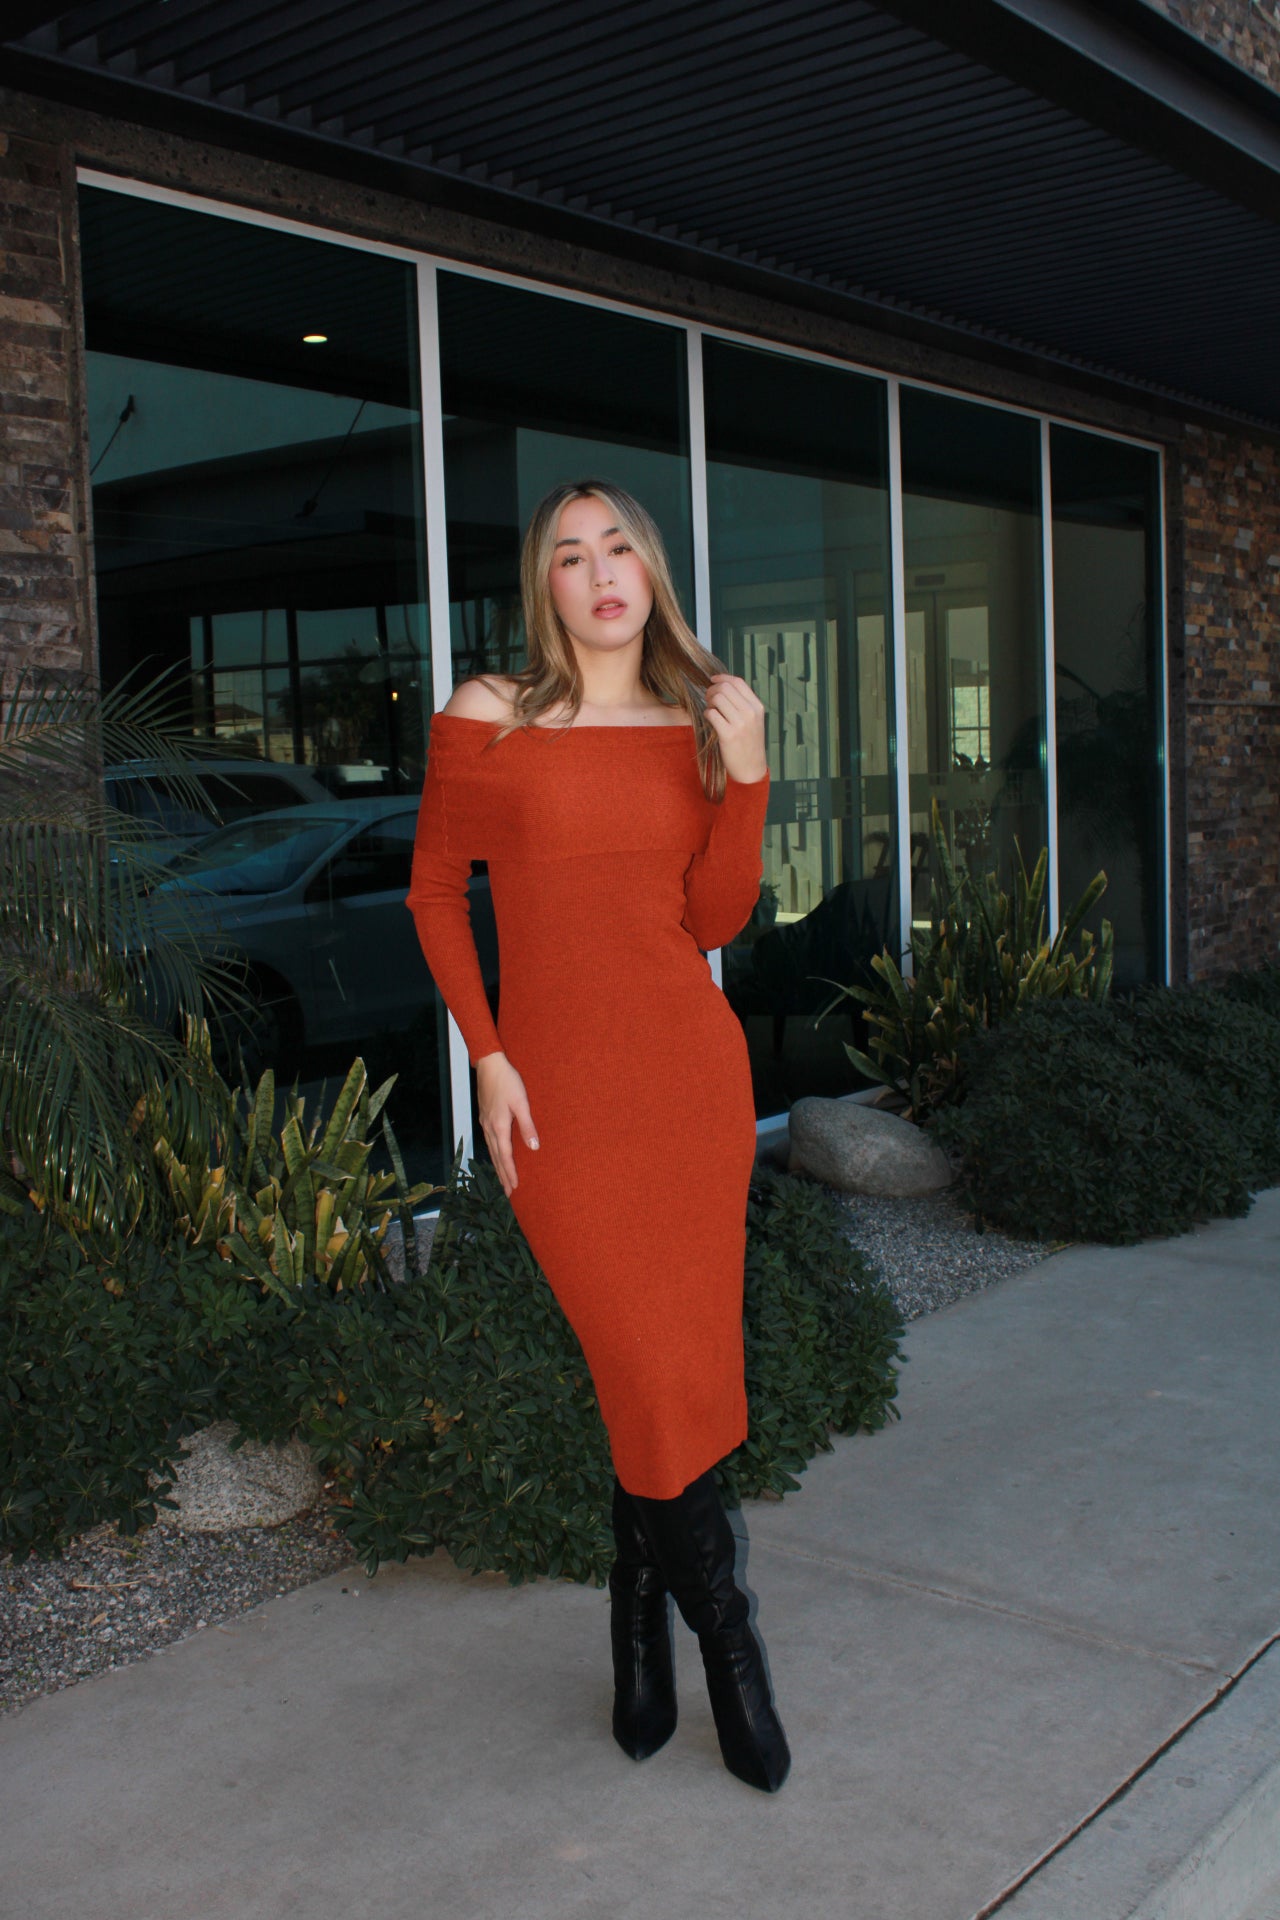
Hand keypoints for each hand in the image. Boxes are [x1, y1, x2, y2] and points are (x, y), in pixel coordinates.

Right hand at [475, 1051, 538, 1196]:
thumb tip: (534, 1147)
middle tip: (509, 1193)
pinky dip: (494, 1154)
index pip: (505, 1157)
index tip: (515, 1188)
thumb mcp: (521, 1102)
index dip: (510, 1173)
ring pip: (492, 1151)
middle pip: (497, 1158)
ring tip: (503, 1180)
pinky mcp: (485, 1118)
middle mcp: (490, 1128)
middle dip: (503, 1176)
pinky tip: (497, 1156)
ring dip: (498, 1167)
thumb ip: (527, 1125)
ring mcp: (485, 1123)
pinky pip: (490, 1142)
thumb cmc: (507, 1081)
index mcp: (499, 1127)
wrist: (489, 1065)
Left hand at [703, 674, 767, 784]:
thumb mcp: (753, 720)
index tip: (712, 680)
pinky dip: (707, 714)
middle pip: (725, 688)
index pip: (738, 682)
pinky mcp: (728, 735)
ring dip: (709, 702)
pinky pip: (711, 714)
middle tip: (708, 699)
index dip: (722, 677)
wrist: (751, 768)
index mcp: (757, 707)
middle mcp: (750, 713)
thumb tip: (722, 685)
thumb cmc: (748, 743)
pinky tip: (710, 720)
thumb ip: (743, 703)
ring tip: (711, 710)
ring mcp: (740, 724)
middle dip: (712, 690)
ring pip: (717, 698)